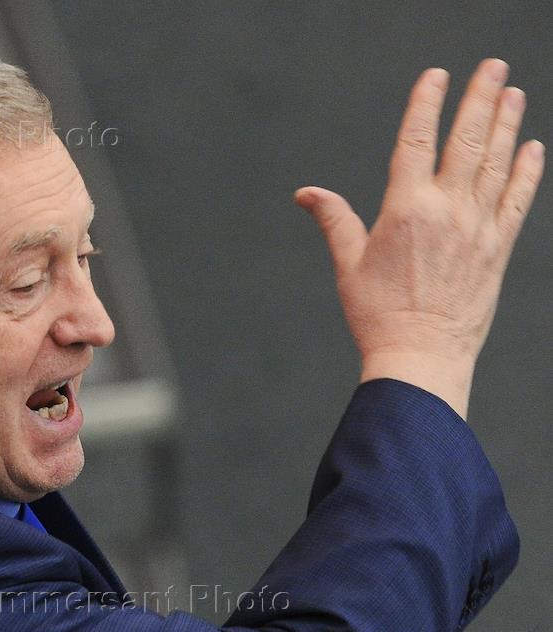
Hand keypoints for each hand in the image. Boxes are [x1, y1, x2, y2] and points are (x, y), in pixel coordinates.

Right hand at [295, 59, 543, 417]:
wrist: (420, 359)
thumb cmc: (378, 317)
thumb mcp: (348, 266)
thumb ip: (334, 220)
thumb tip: (306, 193)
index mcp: (404, 210)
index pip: (416, 141)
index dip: (427, 103)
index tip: (437, 76)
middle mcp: (445, 211)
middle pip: (467, 140)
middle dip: (480, 98)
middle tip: (493, 66)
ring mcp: (476, 228)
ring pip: (496, 163)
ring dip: (506, 124)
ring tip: (511, 93)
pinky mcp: (497, 250)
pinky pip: (517, 200)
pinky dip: (525, 171)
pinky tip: (532, 148)